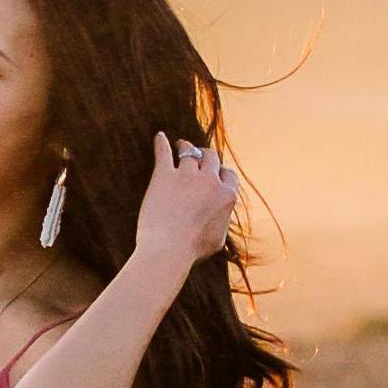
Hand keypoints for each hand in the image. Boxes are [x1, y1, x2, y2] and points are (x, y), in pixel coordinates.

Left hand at [142, 131, 241, 267]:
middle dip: (206, 155)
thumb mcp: (218, 240)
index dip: (220, 172)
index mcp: (227, 196)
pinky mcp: (164, 175)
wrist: (168, 250)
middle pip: (211, 158)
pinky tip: (159, 137)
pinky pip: (164, 152)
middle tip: (199, 155)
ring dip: (186, 146)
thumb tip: (221, 216)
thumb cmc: (192, 251)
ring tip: (181, 145)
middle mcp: (210, 181)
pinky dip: (162, 143)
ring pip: (190, 151)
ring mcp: (187, 176)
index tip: (213, 173)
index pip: (228, 175)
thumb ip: (222, 220)